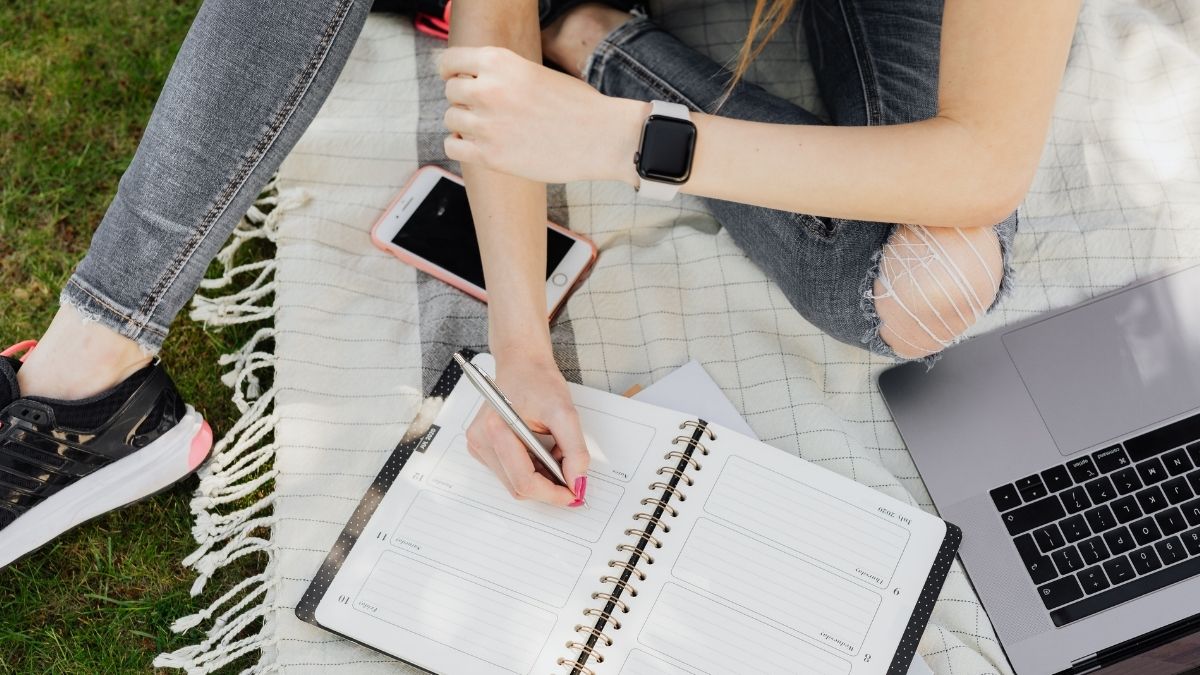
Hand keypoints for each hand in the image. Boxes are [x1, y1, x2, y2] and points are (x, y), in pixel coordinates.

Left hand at [438, 46, 644, 185]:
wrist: (602, 137)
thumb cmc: (577, 105)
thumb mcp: (535, 72)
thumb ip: (502, 75)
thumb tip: (473, 83)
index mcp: (499, 62)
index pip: (450, 61)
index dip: (452, 70)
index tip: (456, 78)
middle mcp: (488, 90)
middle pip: (451, 91)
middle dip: (464, 99)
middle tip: (486, 109)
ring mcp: (487, 124)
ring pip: (451, 118)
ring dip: (465, 122)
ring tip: (489, 128)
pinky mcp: (491, 156)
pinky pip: (452, 146)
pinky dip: (460, 144)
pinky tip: (479, 144)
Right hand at [464, 350, 589, 506]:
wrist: (521, 364)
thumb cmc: (538, 381)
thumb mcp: (565, 412)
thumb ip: (574, 450)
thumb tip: (577, 482)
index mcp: (495, 430)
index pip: (524, 481)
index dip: (553, 493)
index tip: (574, 493)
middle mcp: (480, 441)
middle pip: (519, 486)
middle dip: (549, 485)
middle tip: (571, 471)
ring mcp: (478, 446)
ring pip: (515, 483)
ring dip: (540, 477)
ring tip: (553, 451)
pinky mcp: (482, 448)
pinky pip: (510, 473)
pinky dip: (531, 470)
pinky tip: (540, 451)